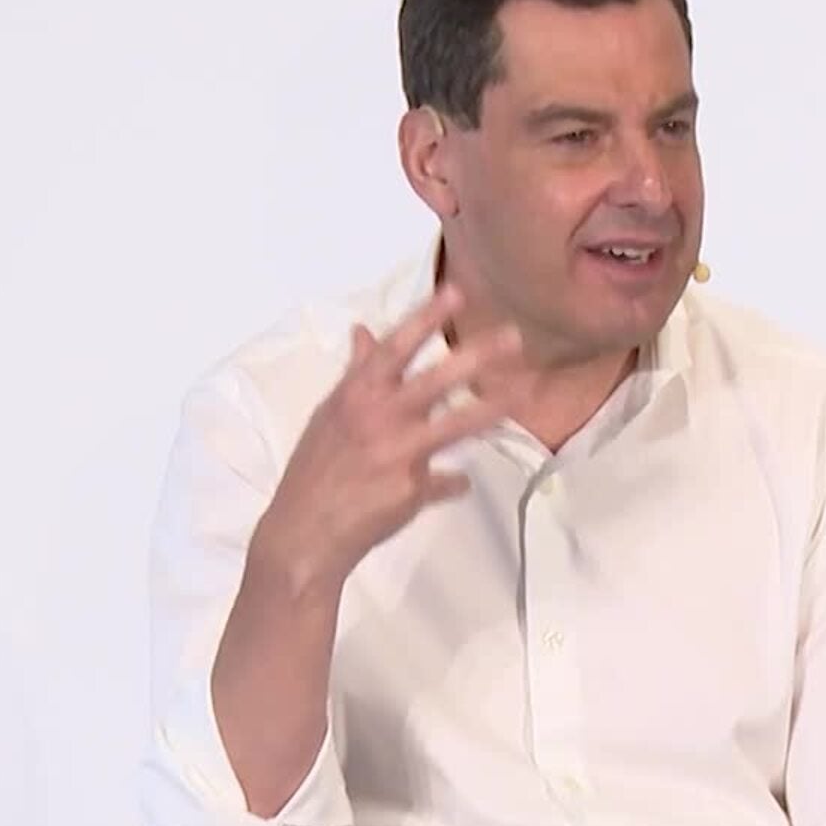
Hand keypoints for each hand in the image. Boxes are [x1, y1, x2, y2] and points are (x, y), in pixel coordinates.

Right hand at [250, 283, 522, 588]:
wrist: (303, 533)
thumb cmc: (316, 469)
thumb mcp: (330, 414)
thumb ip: (357, 374)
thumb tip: (363, 330)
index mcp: (355, 395)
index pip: (395, 347)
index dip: (426, 318)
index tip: (456, 291)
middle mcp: (377, 418)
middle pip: (435, 380)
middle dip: (477, 356)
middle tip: (515, 336)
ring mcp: (397, 454)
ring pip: (455, 425)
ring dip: (491, 408)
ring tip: (522, 394)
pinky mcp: (411, 490)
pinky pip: (445, 482)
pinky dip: (452, 483)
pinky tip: (458, 484)